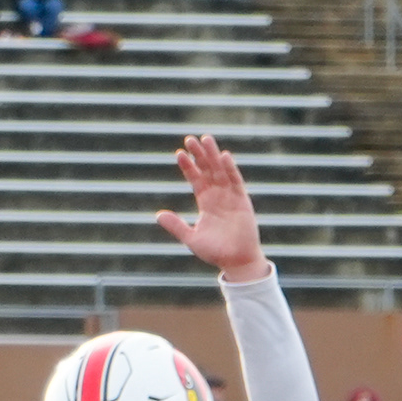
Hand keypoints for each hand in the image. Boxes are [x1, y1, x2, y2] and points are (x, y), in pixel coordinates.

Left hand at [155, 133, 267, 282]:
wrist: (236, 262)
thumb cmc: (215, 252)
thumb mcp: (191, 238)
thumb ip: (176, 226)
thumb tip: (158, 214)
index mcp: (206, 203)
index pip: (196, 180)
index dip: (188, 167)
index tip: (179, 153)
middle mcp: (218, 196)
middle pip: (208, 170)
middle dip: (200, 155)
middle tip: (190, 139)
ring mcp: (231, 197)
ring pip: (220, 171)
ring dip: (213, 156)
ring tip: (206, 139)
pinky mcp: (243, 201)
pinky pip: (236, 182)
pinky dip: (230, 169)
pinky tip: (223, 157)